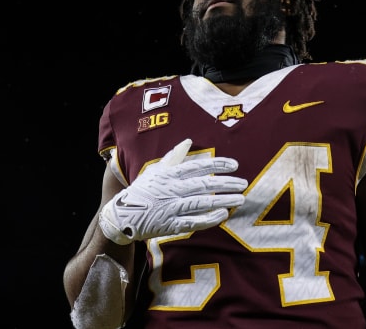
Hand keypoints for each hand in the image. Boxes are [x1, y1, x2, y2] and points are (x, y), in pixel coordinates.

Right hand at [98, 139, 247, 244]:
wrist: (121, 215)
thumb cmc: (141, 190)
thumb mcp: (155, 170)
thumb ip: (173, 156)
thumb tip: (188, 141)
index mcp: (168, 174)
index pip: (198, 167)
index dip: (217, 165)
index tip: (235, 165)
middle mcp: (171, 190)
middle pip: (203, 184)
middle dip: (226, 183)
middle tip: (243, 183)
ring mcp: (171, 208)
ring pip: (202, 203)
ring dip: (223, 200)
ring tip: (240, 198)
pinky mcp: (170, 225)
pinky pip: (194, 222)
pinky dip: (209, 219)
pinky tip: (223, 214)